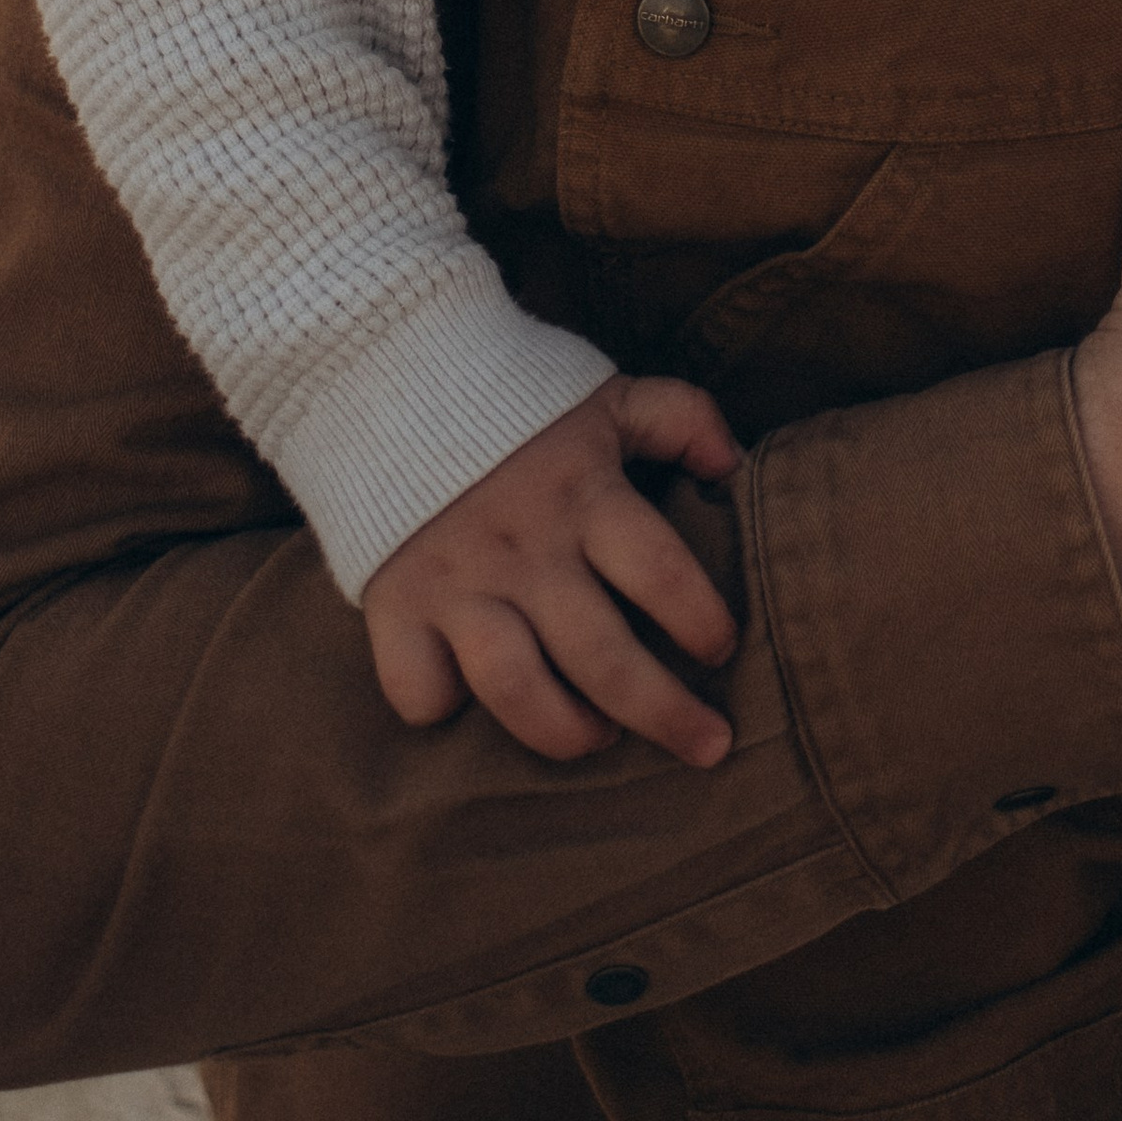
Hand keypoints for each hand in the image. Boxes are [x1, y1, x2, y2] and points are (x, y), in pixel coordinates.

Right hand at [361, 373, 742, 767]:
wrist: (388, 373)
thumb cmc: (516, 398)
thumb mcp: (606, 395)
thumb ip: (680, 417)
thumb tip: (733, 465)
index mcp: (584, 493)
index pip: (661, 572)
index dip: (702, 620)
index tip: (722, 648)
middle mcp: (524, 548)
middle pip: (604, 657)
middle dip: (667, 713)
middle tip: (708, 746)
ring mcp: (456, 583)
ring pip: (516, 690)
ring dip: (567, 730)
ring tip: (599, 738)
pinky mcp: (396, 605)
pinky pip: (418, 688)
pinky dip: (445, 708)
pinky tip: (476, 702)